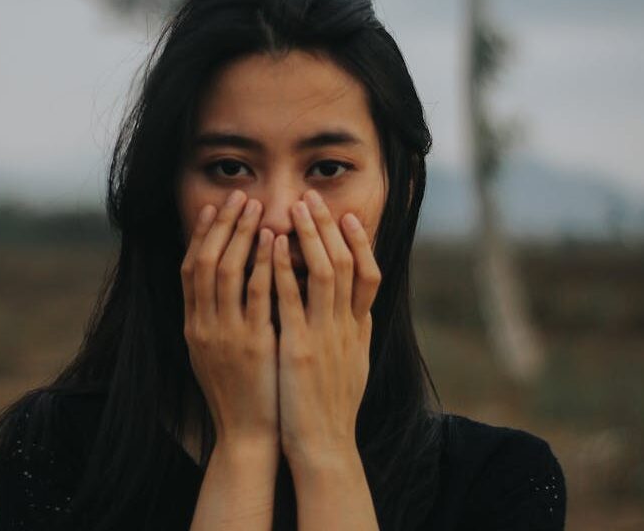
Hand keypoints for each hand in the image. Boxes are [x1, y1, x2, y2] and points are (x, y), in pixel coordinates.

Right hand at [180, 190, 278, 449]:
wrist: (247, 434)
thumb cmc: (236, 391)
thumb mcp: (213, 352)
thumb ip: (214, 316)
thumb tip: (222, 281)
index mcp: (193, 326)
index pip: (189, 269)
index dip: (200, 235)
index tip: (213, 207)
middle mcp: (203, 326)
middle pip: (204, 262)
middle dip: (221, 226)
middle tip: (237, 195)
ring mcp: (226, 334)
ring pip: (226, 272)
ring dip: (240, 235)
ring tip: (255, 207)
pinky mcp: (253, 344)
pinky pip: (256, 295)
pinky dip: (264, 264)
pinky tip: (275, 241)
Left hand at [273, 189, 381, 470]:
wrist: (325, 448)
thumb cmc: (332, 409)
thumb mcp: (352, 366)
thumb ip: (354, 335)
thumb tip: (358, 311)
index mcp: (359, 331)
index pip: (369, 274)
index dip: (360, 242)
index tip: (347, 216)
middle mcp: (348, 328)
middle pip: (349, 263)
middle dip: (331, 227)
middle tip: (314, 196)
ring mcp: (327, 337)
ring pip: (326, 272)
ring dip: (311, 236)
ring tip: (296, 207)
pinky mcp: (302, 350)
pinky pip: (293, 300)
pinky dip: (285, 268)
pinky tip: (273, 245)